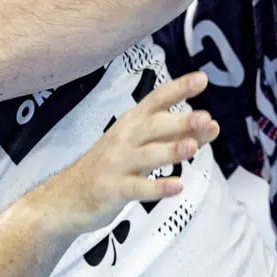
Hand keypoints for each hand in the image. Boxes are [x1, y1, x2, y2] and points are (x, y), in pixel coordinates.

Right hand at [35, 72, 217, 235]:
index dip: (178, 88)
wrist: (65, 197)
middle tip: (205, 118)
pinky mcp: (112, 189)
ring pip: (147, 155)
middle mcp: (123, 138)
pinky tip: (178, 187)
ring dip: (170, 150)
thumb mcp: (141, 147)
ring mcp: (116, 163)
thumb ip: (175, 137)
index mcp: (131, 123)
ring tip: (193, 147)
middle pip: (153, 126)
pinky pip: (137, 187)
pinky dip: (157, 187)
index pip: (156, 100)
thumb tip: (212, 125)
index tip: (202, 78)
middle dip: (179, 121)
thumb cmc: (110, 167)